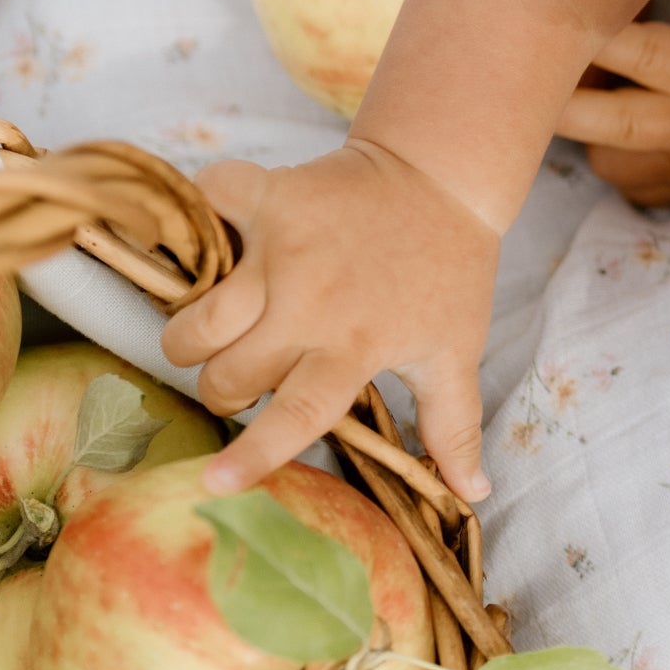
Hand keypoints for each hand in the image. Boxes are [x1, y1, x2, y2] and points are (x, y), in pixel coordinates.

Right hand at [167, 137, 500, 504]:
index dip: (253, 453)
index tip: (212, 485)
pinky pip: (209, 205)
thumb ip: (452, 424)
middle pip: (227, 374)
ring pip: (197, 319)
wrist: (444, 177)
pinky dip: (202, 214)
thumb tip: (472, 492)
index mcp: (356, 345)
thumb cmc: (449, 273)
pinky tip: (219, 235)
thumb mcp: (455, 350)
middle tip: (248, 375)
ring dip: (197, 336)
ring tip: (223, 331)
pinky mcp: (271, 195)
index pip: (296, 414)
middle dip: (225, 390)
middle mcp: (311, 302)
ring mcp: (283, 248)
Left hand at [550, 0, 669, 206]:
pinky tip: (622, 103)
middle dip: (554, 88)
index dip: (588, 23)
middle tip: (536, 51)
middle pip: (590, 119)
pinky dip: (605, 138)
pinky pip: (612, 169)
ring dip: (580, 113)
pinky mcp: (659, 193)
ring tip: (596, 70)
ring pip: (593, 149)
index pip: (631, 49)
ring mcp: (666, 171)